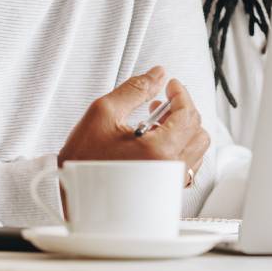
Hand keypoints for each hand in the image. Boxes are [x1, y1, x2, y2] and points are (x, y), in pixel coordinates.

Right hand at [59, 67, 210, 184]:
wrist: (72, 195)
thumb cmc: (82, 162)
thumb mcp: (103, 114)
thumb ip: (135, 89)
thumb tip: (157, 75)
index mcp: (159, 151)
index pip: (188, 114)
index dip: (181, 93)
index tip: (171, 86)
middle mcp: (170, 170)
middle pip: (199, 132)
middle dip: (183, 112)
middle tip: (162, 104)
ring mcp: (170, 183)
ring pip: (196, 150)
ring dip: (182, 131)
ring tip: (155, 124)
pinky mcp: (166, 191)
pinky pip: (187, 165)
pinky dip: (178, 149)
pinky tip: (155, 143)